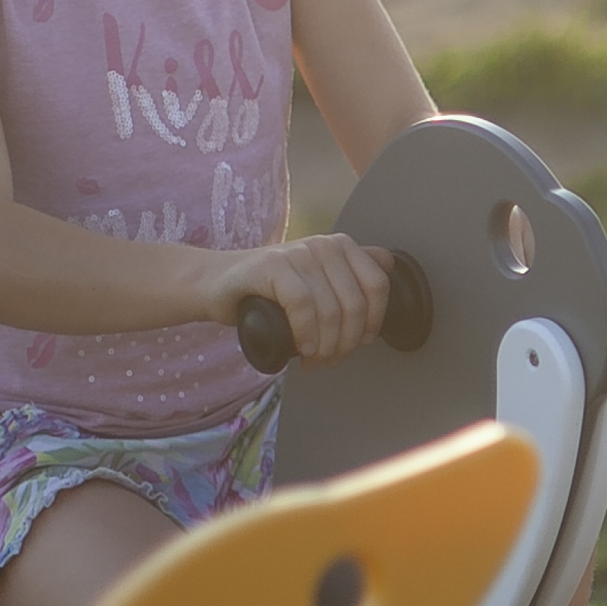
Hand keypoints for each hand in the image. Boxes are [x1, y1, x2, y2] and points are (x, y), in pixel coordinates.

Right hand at [214, 233, 388, 367]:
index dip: (374, 322)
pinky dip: (306, 334)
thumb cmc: (271, 289)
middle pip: (355, 305)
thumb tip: (389, 265)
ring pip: (331, 310)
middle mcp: (324, 245)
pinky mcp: (272, 266)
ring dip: (326, 347)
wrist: (217, 284)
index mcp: (342, 246)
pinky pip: (303, 306)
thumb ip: (351, 268)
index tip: (360, 343)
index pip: (377, 286)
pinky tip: (302, 348)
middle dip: (347, 343)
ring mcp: (298, 253)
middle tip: (330, 359)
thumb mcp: (317, 276)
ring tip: (315, 360)